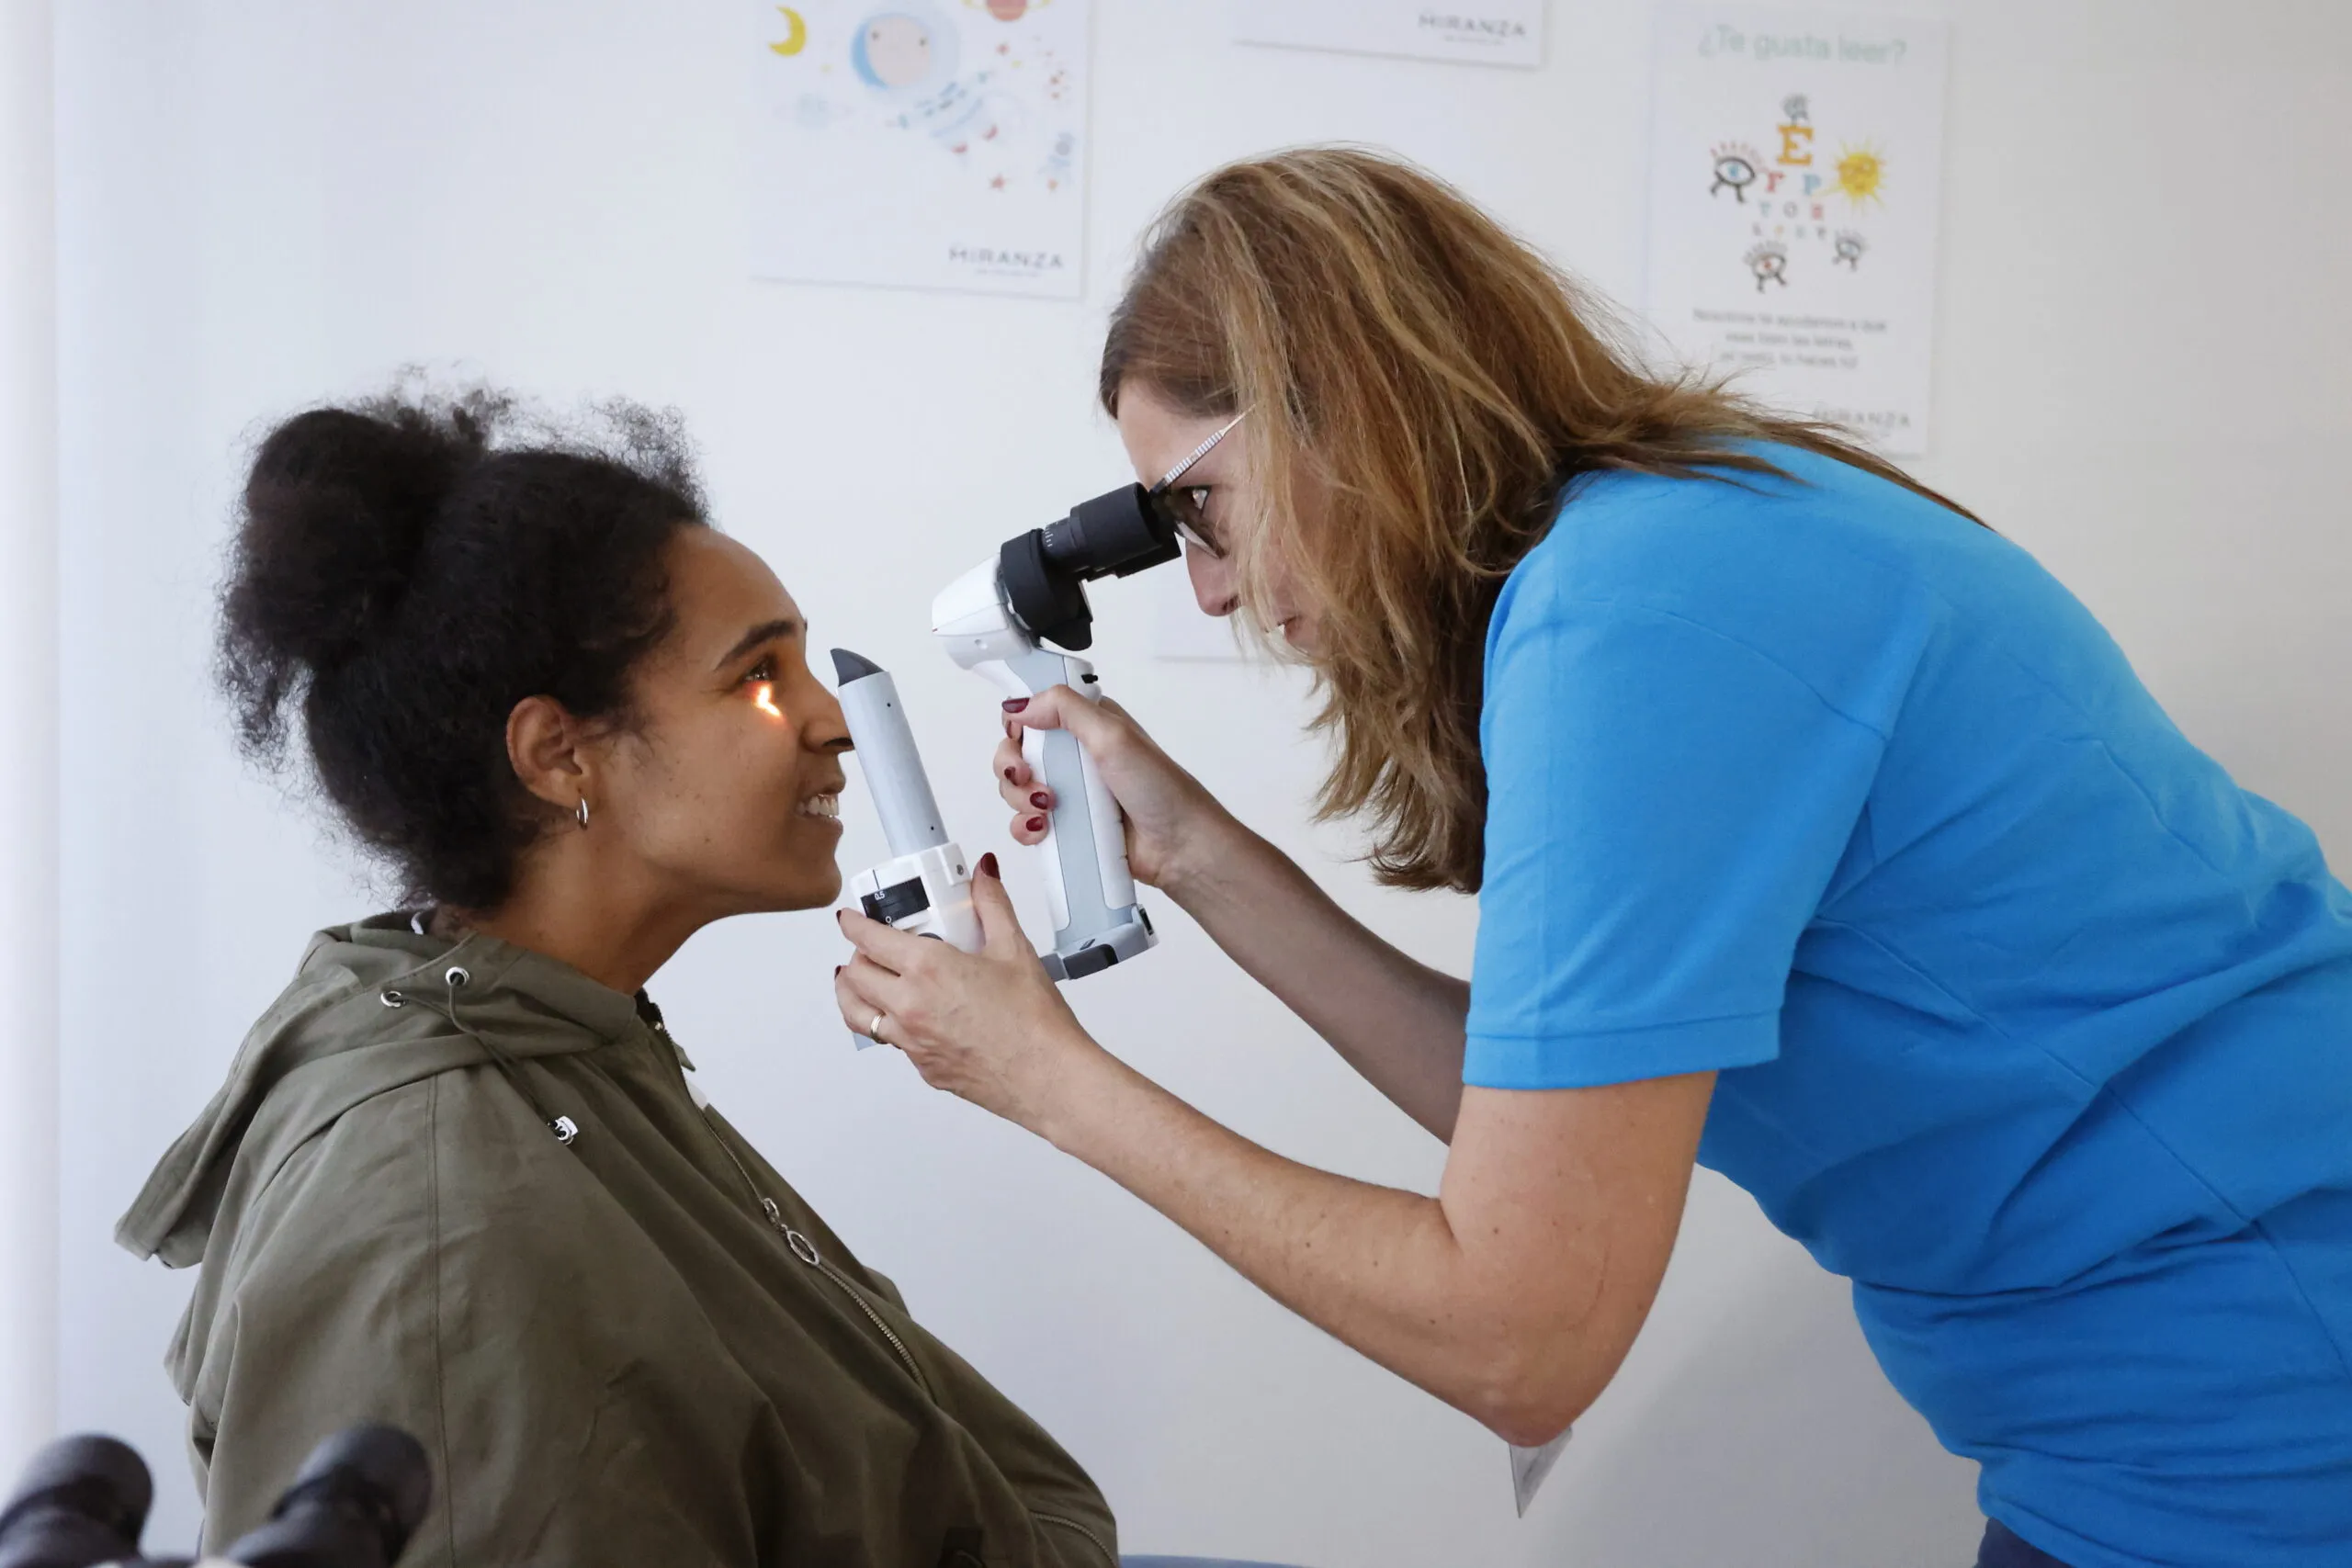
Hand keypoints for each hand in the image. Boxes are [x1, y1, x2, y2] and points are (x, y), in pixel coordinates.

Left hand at [835, 854, 1105, 1137]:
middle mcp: (909, 1006)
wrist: (1047, 1078)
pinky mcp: (922, 1067)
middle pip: (855, 976)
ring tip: (862, 981)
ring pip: (858, 1014)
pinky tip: (908, 1015)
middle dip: (856, 955)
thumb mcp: (1014, 949)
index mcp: (927, 969)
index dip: (853, 924)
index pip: (868, 939)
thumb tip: (984, 875)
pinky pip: (890, 1041)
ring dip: (853, 993)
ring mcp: (911, 1041)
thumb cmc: (1034, 1023)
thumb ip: (992, 905)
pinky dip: (888, 1023)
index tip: (851, 918)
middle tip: (870, 945)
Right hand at [994, 687, 1235, 894]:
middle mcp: (1075, 755)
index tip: (1017, 736)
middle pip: (1017, 751)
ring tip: (1047, 808)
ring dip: (1019, 799)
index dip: (1017, 722)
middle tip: (1027, 777)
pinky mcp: (1068, 824)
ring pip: (1017, 789)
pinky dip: (1026, 827)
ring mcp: (1070, 791)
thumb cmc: (1160, 789)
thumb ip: (1066, 709)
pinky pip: (1027, 823)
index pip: (1034, 711)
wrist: (1179, 847)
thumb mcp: (1113, 736)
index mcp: (1087, 723)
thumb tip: (1019, 703)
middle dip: (1012, 766)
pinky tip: (1043, 830)